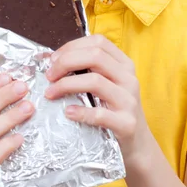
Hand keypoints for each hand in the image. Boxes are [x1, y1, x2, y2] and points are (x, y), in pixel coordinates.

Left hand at [44, 34, 151, 164]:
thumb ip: (88, 70)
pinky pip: (99, 114)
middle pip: (95, 56)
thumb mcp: (108, 85)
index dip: (72, 46)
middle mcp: (129, 78)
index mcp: (124, 64)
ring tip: (50, 93)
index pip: (98, 42)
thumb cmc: (114, 110)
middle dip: (66, 62)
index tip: (53, 59)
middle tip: (49, 75)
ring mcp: (129, 100)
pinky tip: (67, 112)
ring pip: (95, 81)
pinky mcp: (126, 123)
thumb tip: (51, 60)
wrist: (137, 144)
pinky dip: (80, 112)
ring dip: (66, 84)